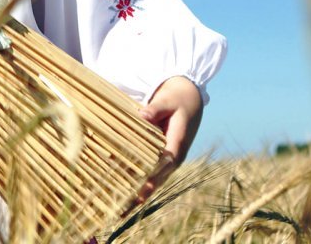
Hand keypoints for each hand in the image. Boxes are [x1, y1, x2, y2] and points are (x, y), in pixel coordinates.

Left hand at [134, 75, 203, 202]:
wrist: (189, 99)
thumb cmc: (177, 99)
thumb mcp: (168, 101)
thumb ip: (155, 109)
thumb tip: (142, 115)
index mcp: (177, 144)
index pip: (164, 164)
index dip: (153, 178)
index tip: (141, 190)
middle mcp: (174, 157)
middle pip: (157, 179)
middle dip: (141, 194)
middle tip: (122, 209)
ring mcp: (169, 160)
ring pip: (153, 181)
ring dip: (137, 194)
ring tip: (120, 211)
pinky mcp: (163, 158)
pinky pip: (150, 174)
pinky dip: (138, 184)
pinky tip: (125, 195)